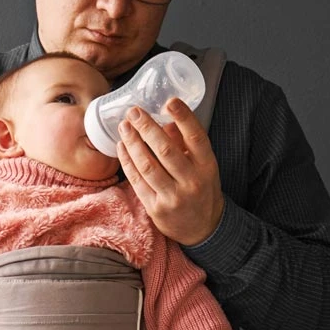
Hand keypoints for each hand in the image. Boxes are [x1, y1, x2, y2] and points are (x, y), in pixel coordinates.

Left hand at [116, 99, 224, 244]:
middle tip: (133, 111)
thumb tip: (165, 118)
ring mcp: (174, 197)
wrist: (203, 228)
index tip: (170, 101)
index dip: (184, 118)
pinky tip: (121, 147)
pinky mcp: (156, 208)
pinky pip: (137, 181)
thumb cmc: (201, 188)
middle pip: (166, 150)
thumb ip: (185, 144)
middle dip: (147, 128)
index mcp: (208, 166)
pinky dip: (127, 161)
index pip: (196, 138)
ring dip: (133, 143)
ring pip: (148, 165)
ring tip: (124, 126)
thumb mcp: (202, 166)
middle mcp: (192, 181)